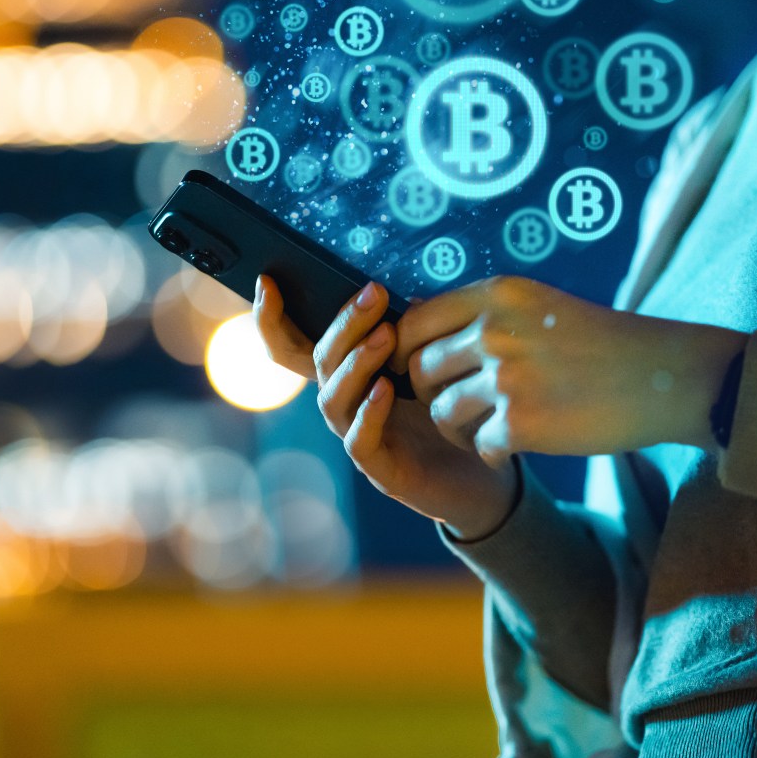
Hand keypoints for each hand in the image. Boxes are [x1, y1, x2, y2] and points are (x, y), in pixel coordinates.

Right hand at [254, 275, 517, 538]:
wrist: (488, 475)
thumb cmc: (454, 413)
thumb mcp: (435, 365)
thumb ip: (418, 333)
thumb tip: (411, 297)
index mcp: (350, 376)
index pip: (294, 347)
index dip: (271, 319)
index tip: (268, 282)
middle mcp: (347, 405)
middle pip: (320, 361)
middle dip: (343, 324)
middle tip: (374, 294)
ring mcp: (359, 437)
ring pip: (333, 399)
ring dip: (356, 363)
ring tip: (385, 336)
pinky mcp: (381, 470)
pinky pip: (359, 441)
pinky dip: (369, 413)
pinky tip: (386, 389)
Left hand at [391, 276, 747, 464]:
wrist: (662, 375)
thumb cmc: (601, 341)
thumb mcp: (537, 305)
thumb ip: (482, 314)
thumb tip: (417, 326)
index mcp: (495, 295)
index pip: (414, 323)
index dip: (406, 352)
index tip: (418, 369)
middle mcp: (494, 332)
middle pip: (422, 370)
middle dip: (431, 394)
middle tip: (457, 406)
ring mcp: (507, 379)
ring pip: (444, 412)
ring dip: (459, 428)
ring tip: (487, 428)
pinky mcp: (523, 423)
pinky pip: (480, 445)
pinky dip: (494, 450)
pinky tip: (517, 444)